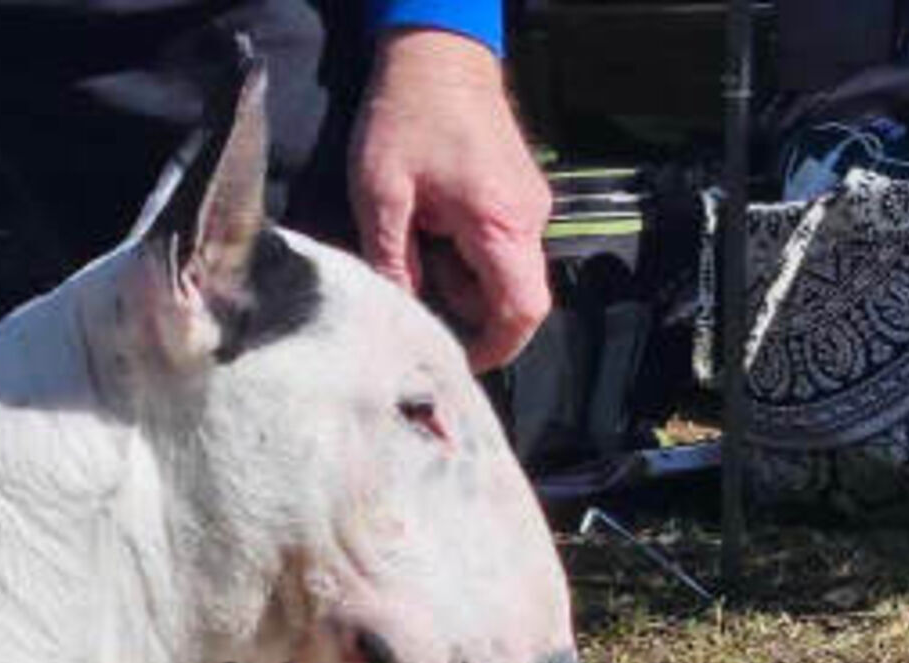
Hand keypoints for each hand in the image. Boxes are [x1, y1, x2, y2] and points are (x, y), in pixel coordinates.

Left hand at [349, 29, 552, 371]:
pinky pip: (495, 249)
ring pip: (500, 275)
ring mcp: (527, 206)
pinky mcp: (516, 197)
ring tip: (413, 246)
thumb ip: (391, 261)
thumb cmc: (406, 116)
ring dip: (456, 281)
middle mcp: (527, 217)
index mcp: (500, 222)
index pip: (522, 310)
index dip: (495, 348)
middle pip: (510, 298)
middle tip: (412, 288)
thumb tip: (397, 315)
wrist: (437, 54)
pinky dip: (462, 257)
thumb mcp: (381, 195)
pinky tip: (428, 231)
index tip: (456, 362)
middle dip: (462, 311)